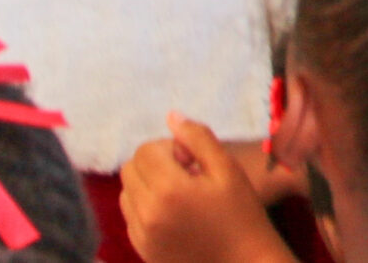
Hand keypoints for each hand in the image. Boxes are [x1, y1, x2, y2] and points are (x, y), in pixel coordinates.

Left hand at [118, 115, 294, 262]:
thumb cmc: (241, 214)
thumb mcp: (228, 169)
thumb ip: (198, 138)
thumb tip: (172, 117)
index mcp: (168, 189)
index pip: (146, 149)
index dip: (170, 148)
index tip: (193, 162)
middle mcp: (147, 212)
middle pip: (131, 168)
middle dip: (155, 164)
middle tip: (187, 175)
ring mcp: (141, 235)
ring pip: (127, 192)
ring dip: (147, 185)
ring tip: (179, 195)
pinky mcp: (142, 250)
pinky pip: (130, 217)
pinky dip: (145, 208)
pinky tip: (174, 215)